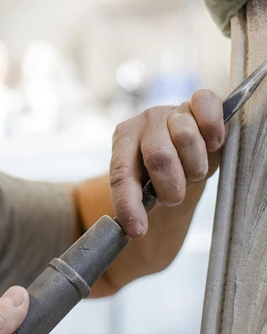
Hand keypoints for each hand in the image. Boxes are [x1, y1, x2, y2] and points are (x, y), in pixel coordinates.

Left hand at [110, 89, 224, 237]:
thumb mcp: (145, 186)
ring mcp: (170, 111)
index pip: (121, 174)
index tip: (136, 230)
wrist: (183, 149)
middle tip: (174, 195)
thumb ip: (138, 200)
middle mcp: (144, 122)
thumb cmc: (161, 172)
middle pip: (159, 157)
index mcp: (123, 141)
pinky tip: (213, 142)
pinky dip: (211, 126)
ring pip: (186, 137)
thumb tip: (133, 228)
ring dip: (194, 166)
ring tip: (192, 171)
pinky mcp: (196, 104)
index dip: (128, 204)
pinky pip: (205, 104)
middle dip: (171, 187)